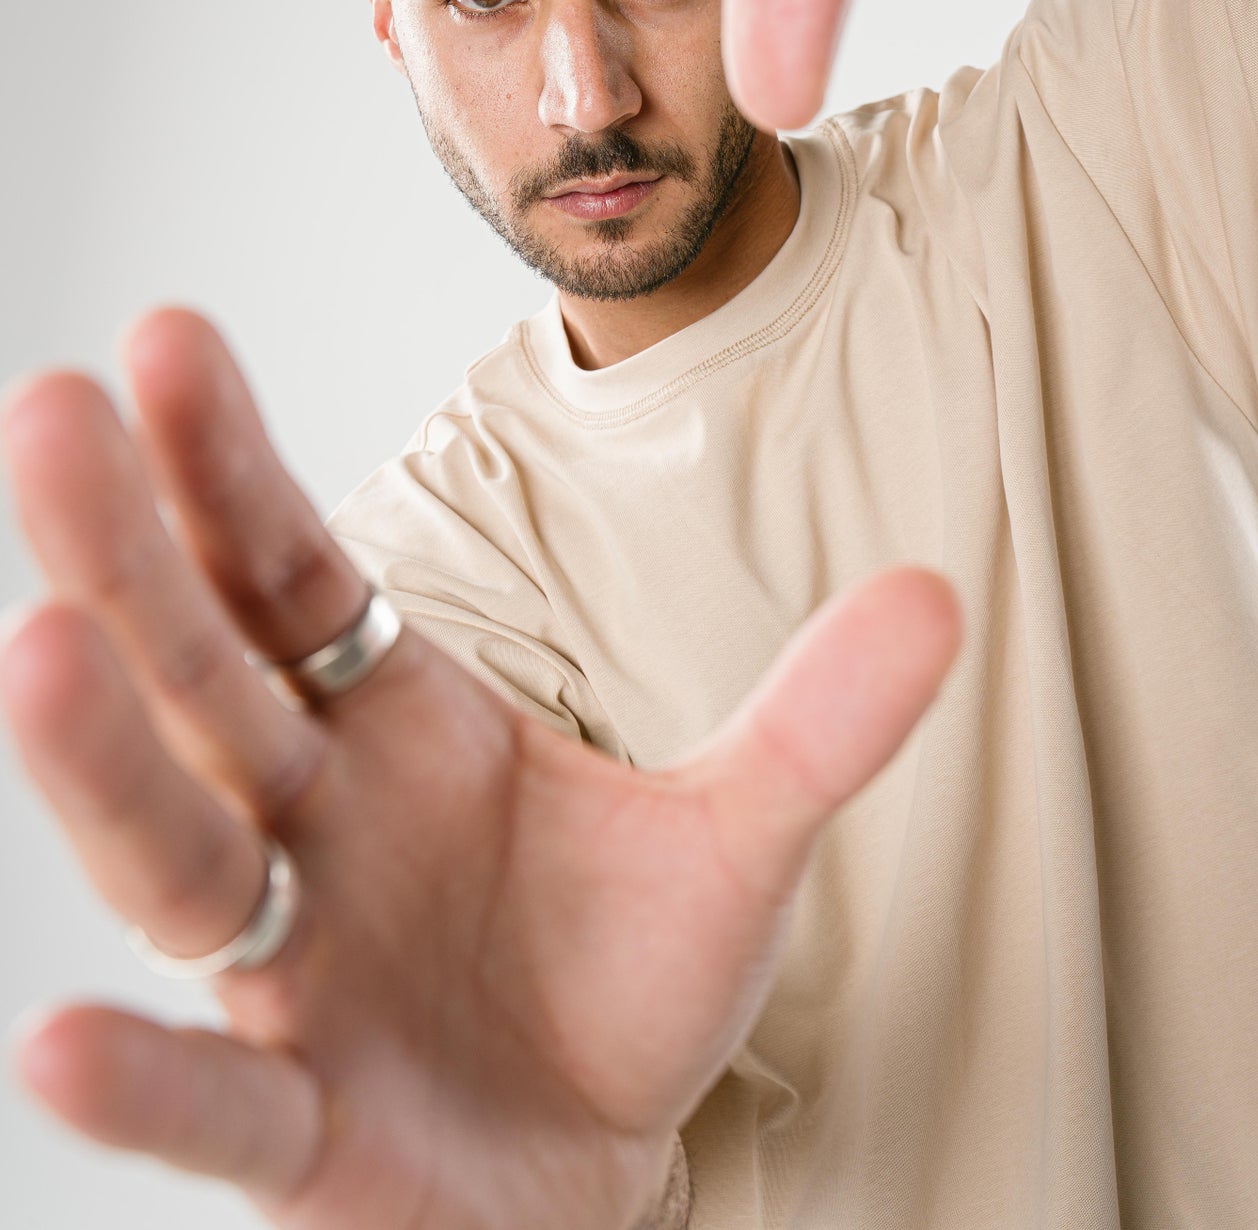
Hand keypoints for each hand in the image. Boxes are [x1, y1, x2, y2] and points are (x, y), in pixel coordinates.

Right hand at [1, 308, 960, 1229]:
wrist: (599, 1160)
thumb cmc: (621, 977)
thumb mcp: (735, 834)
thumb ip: (818, 721)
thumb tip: (941, 596)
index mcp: (391, 723)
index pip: (292, 572)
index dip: (233, 464)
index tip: (169, 337)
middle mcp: (308, 824)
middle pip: (201, 673)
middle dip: (127, 549)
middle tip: (51, 410)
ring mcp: (290, 975)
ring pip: (175, 854)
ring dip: (102, 760)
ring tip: (41, 650)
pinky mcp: (302, 1127)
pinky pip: (211, 1100)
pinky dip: (147, 1077)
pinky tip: (66, 1041)